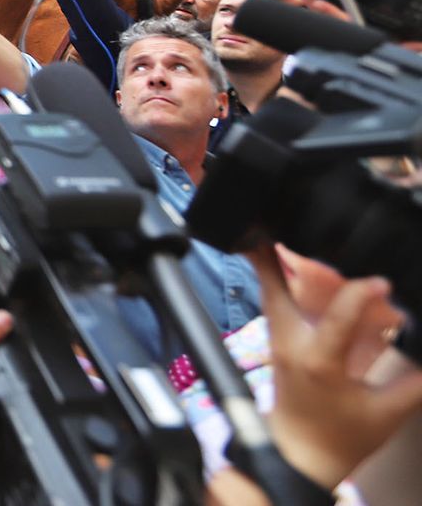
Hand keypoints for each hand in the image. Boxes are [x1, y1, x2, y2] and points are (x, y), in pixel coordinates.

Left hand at [245, 246, 421, 490]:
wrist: (299, 455)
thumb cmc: (341, 437)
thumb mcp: (387, 412)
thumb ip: (417, 383)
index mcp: (319, 361)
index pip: (338, 318)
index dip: (362, 294)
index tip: (382, 282)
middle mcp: (290, 344)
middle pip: (274, 290)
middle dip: (272, 255)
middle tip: (275, 218)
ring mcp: (277, 342)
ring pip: (268, 292)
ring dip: (270, 261)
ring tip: (270, 225)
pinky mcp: (275, 343)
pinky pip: (273, 303)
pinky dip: (277, 278)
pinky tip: (281, 258)